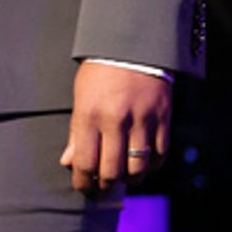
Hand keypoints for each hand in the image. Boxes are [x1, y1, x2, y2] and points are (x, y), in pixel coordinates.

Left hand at [60, 62, 169, 193]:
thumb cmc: (100, 71)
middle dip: (105, 185)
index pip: (85, 163)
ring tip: (123, 176)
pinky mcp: (162, 118)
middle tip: (103, 187)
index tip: (84, 187)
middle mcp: (115, 120)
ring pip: (137, 168)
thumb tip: (69, 162)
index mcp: (89, 114)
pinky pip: (159, 155)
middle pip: (111, 171)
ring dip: (129, 179)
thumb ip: (75, 132)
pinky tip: (143, 163)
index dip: (83, 183)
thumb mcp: (80, 96)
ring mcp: (141, 120)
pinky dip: (151, 165)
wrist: (133, 44)